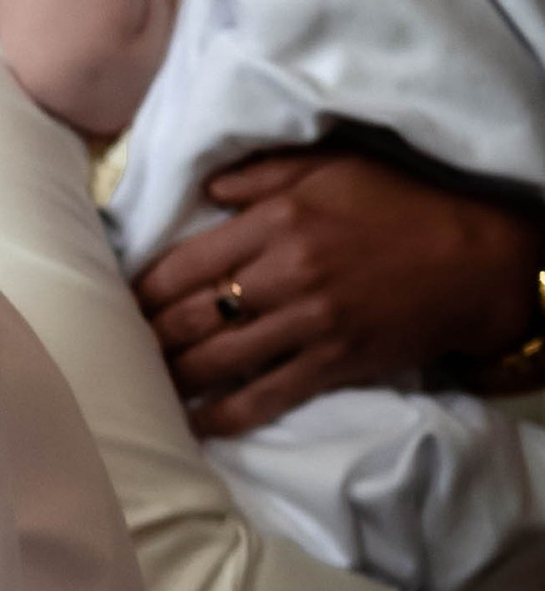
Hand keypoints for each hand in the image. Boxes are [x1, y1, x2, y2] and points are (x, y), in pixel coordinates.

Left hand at [138, 153, 544, 433]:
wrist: (473, 260)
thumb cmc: (400, 205)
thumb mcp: (333, 167)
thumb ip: (263, 174)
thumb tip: (206, 187)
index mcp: (277, 222)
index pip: (183, 264)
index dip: (141, 290)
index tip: (119, 302)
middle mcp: (285, 275)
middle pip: (189, 317)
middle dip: (144, 337)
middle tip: (116, 349)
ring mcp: (308, 325)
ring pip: (217, 361)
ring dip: (172, 378)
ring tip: (141, 385)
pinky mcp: (332, 365)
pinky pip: (264, 398)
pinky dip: (223, 416)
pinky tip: (194, 423)